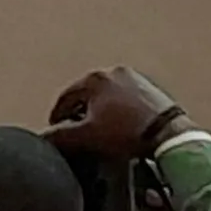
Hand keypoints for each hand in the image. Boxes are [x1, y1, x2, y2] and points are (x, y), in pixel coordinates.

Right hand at [45, 65, 185, 164]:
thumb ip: (61, 136)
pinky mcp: (149, 88)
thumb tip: (43, 137)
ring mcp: (134, 78)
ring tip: (98, 131)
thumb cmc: (127, 132)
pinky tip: (119, 127)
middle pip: (86, 95)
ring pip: (106, 96)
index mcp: (95, 79)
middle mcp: (114, 72)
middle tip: (75, 132)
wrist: (167, 134)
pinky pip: (124, 99)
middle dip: (79, 113)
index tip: (56, 130)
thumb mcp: (87, 136)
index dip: (57, 117)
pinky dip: (117, 111)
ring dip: (99, 111)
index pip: (66, 98)